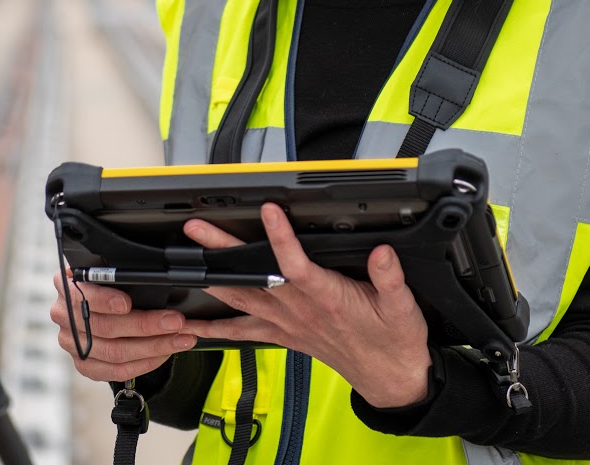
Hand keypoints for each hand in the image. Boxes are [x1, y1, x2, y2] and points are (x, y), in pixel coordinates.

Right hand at [48, 271, 197, 382]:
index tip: (127, 303)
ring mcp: (72, 343)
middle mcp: (63, 314)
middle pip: (105, 327)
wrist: (95, 304)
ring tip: (181, 339)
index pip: (82, 294)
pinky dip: (145, 363)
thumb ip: (122, 273)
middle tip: (176, 321)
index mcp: (67, 284)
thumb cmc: (107, 282)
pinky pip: (116, 371)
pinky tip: (165, 353)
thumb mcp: (108, 269)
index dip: (105, 300)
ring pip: (115, 352)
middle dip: (146, 325)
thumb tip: (160, 276)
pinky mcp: (83, 364)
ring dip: (154, 346)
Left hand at [178, 203, 431, 408]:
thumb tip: (382, 253)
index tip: (268, 210)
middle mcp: (300, 310)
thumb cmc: (393, 341)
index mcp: (328, 298)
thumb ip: (390, 278)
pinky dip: (216, 328)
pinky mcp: (283, 336)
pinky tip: (192, 325)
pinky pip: (243, 333)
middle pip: (254, 276)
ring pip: (241, 299)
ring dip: (212, 278)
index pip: (297, 265)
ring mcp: (287, 324)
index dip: (280, 238)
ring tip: (186, 259)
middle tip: (198, 228)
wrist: (388, 379)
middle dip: (223, 250)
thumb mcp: (403, 307)